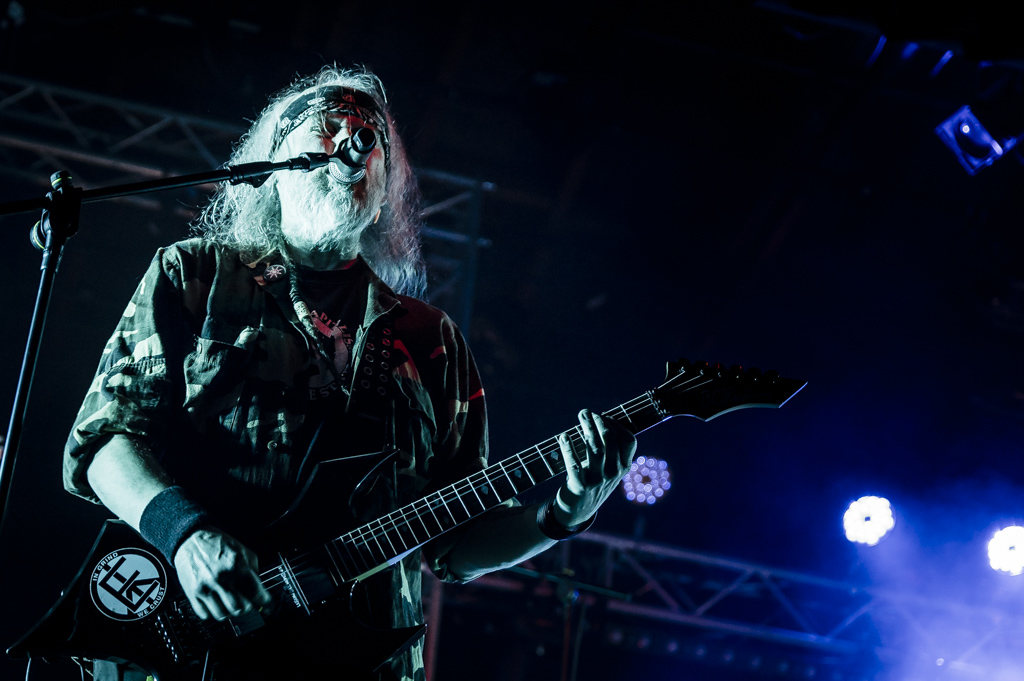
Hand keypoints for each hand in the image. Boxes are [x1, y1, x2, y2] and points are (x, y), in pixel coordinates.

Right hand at [173, 528, 270, 620]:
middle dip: (247, 607)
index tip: (267, 606)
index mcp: (237, 566)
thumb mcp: (243, 550)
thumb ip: (254, 570)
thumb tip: (260, 589)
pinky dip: (213, 613)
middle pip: (240, 608)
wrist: (192, 539)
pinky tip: (217, 603)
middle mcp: (221, 578)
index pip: (255, 593)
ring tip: (232, 604)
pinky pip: (205, 614)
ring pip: (223, 614)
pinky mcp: (192, 593)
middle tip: (248, 603)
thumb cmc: (218, 544)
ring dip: (230, 612)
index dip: (264, 603)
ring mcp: (206, 587)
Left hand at [555, 409, 636, 526]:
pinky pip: (573, 464)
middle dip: (599, 421)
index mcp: (624, 467)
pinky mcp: (580, 486)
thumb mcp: (609, 469)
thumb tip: (602, 420)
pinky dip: (568, 448)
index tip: (604, 416)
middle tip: (587, 412)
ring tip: (581, 415)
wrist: (578, 511)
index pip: (629, 440)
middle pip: (610, 439)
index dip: (617, 424)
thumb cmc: (593, 482)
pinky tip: (564, 437)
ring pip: (594, 447)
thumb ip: (611, 451)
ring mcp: (598, 480)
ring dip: (587, 428)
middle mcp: (613, 473)